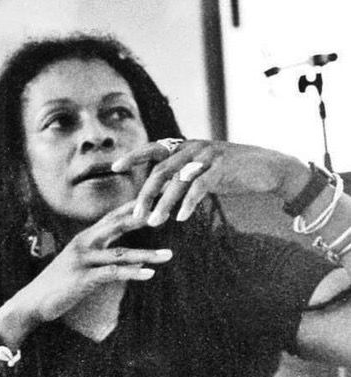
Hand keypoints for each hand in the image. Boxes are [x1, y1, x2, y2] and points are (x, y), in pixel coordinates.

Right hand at [12, 201, 172, 322]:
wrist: (34, 300)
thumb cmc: (60, 281)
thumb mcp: (80, 260)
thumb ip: (101, 252)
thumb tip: (128, 253)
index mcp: (86, 236)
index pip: (113, 216)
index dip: (134, 207)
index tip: (154, 198)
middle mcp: (84, 242)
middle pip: (117, 225)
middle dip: (143, 218)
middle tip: (166, 212)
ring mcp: (83, 260)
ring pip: (120, 253)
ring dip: (146, 254)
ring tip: (168, 255)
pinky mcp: (83, 278)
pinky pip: (112, 273)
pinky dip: (132, 273)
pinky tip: (149, 274)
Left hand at [112, 138, 308, 225]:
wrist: (269, 168)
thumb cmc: (231, 171)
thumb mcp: (202, 170)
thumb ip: (182, 176)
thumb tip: (159, 191)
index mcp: (185, 146)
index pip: (153, 149)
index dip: (133, 157)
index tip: (114, 168)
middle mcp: (193, 147)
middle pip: (160, 169)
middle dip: (145, 193)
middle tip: (135, 214)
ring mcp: (208, 156)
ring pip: (178, 180)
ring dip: (163, 204)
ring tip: (154, 222)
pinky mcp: (223, 168)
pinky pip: (200, 187)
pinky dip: (188, 203)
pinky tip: (180, 218)